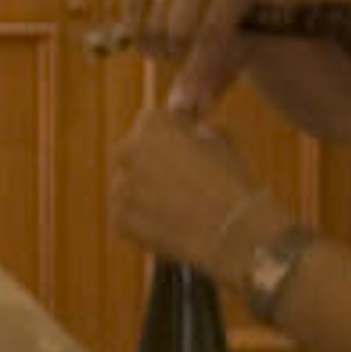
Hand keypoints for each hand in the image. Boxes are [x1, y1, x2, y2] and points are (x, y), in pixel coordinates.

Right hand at [99, 0, 271, 121]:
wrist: (235, 0)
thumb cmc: (240, 36)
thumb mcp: (237, 57)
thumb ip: (210, 83)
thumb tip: (180, 108)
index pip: (212, 32)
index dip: (198, 71)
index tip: (187, 101)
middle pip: (178, 29)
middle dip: (179, 56)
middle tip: (184, 62)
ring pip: (153, 23)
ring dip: (159, 48)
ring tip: (174, 52)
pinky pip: (130, 7)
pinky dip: (137, 32)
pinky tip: (154, 41)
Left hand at [109, 98, 279, 278]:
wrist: (231, 229)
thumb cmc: (230, 182)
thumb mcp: (220, 140)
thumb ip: (197, 131)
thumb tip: (192, 134)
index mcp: (152, 122)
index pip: (149, 124)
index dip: (168, 139)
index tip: (181, 153)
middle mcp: (128, 148)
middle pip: (132, 153)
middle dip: (149, 165)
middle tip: (176, 184)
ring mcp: (120, 185)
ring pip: (127, 186)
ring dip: (144, 193)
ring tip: (175, 209)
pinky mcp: (119, 218)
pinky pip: (126, 216)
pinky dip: (142, 220)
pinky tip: (168, 226)